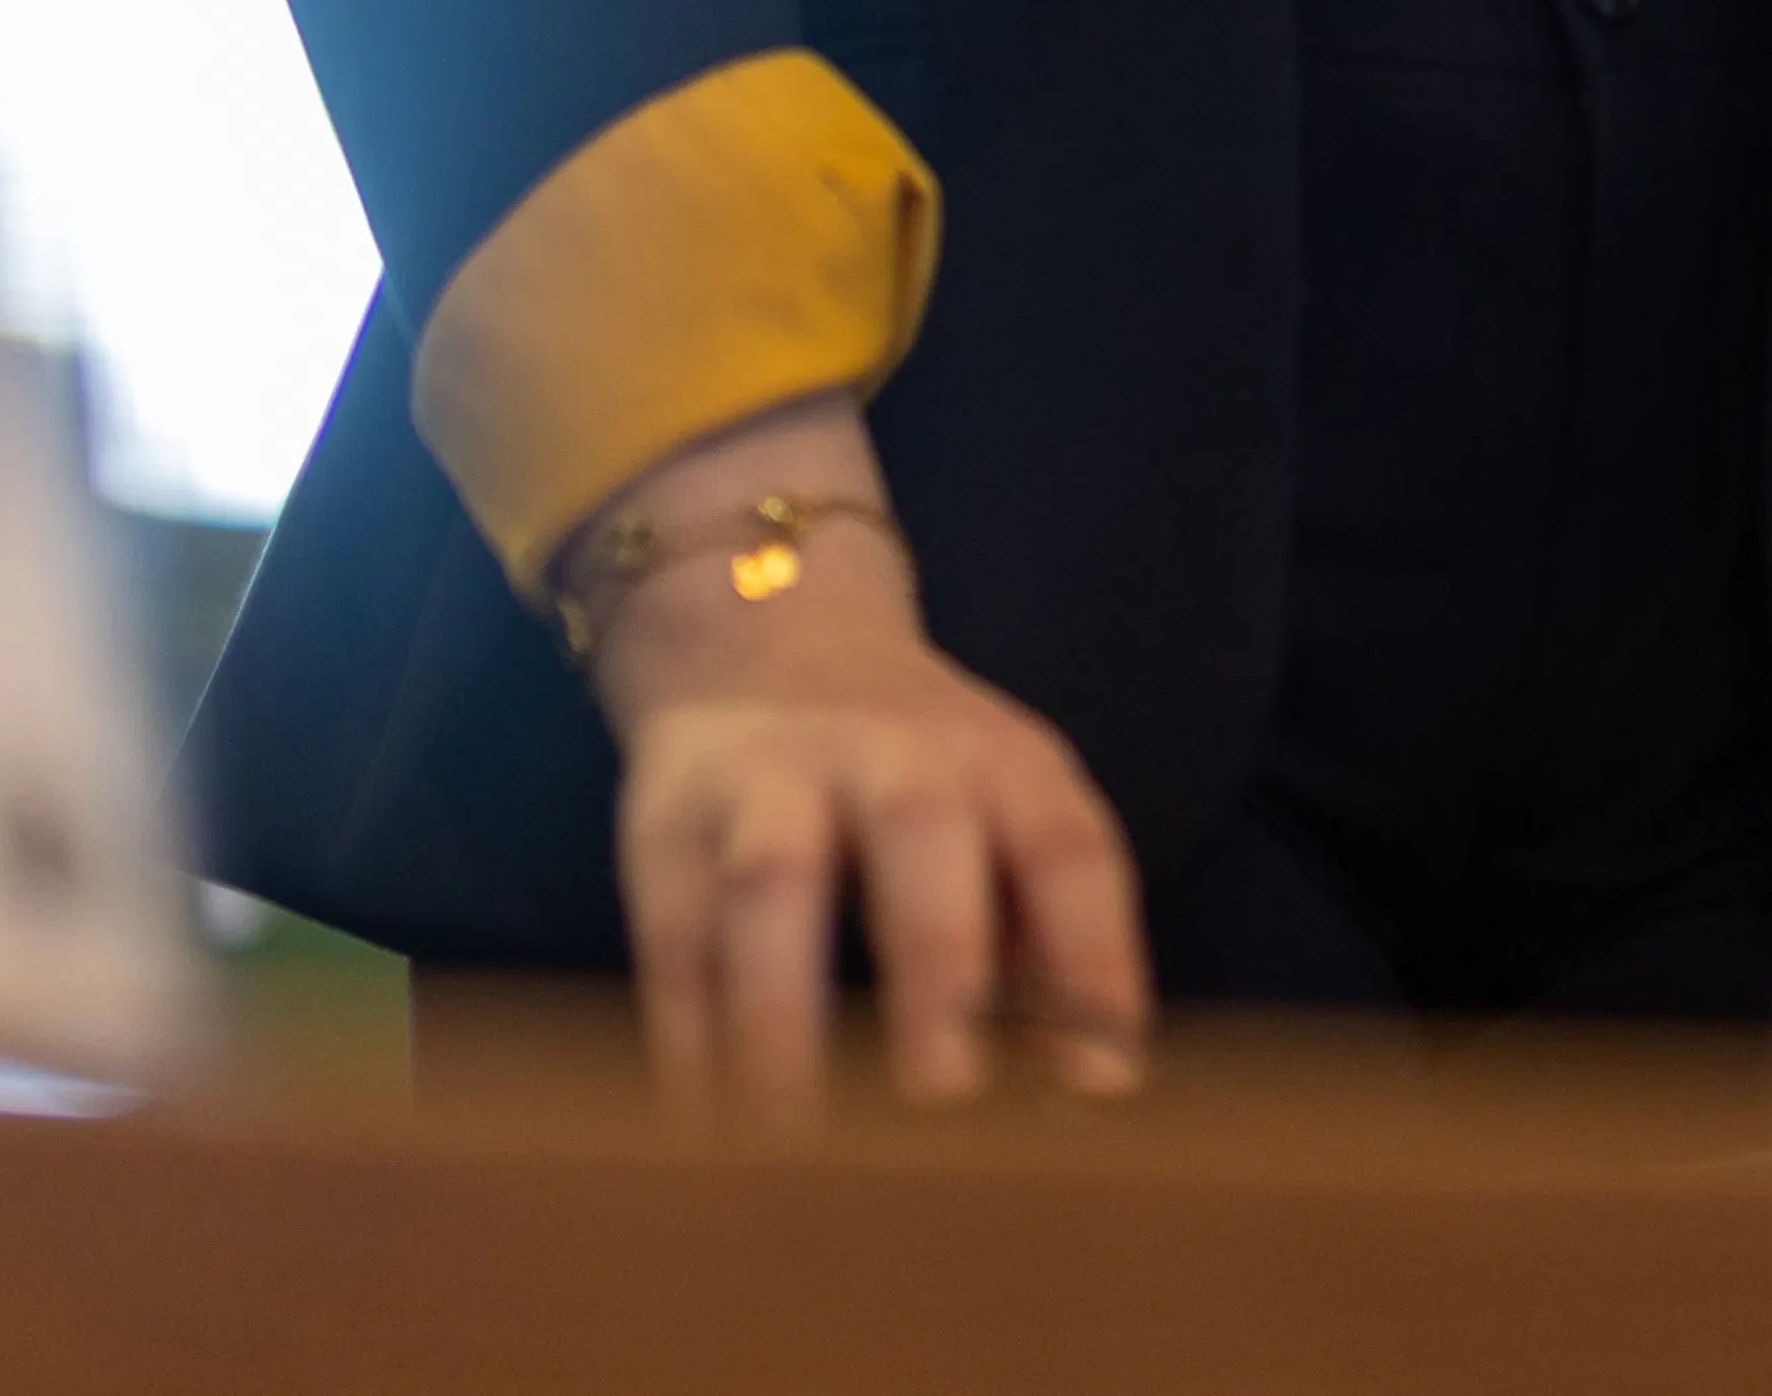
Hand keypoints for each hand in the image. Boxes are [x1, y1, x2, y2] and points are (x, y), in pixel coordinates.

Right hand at [574, 402, 1149, 1115]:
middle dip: (938, 956)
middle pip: (921, 826)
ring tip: (794, 1141)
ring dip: (784, 1010)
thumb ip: (1051, 938)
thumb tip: (1095, 1089)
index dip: (1092, 954)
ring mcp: (770, 775)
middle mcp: (890, 748)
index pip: (1064, 843)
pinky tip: (708, 1127)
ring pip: (773, 878)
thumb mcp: (1003, 812)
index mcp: (997, 757)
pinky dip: (690, 1036)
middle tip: (944, 1094)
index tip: (1102, 1084)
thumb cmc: (916, 772)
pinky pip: (675, 932)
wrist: (761, 631)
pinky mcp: (668, 817)